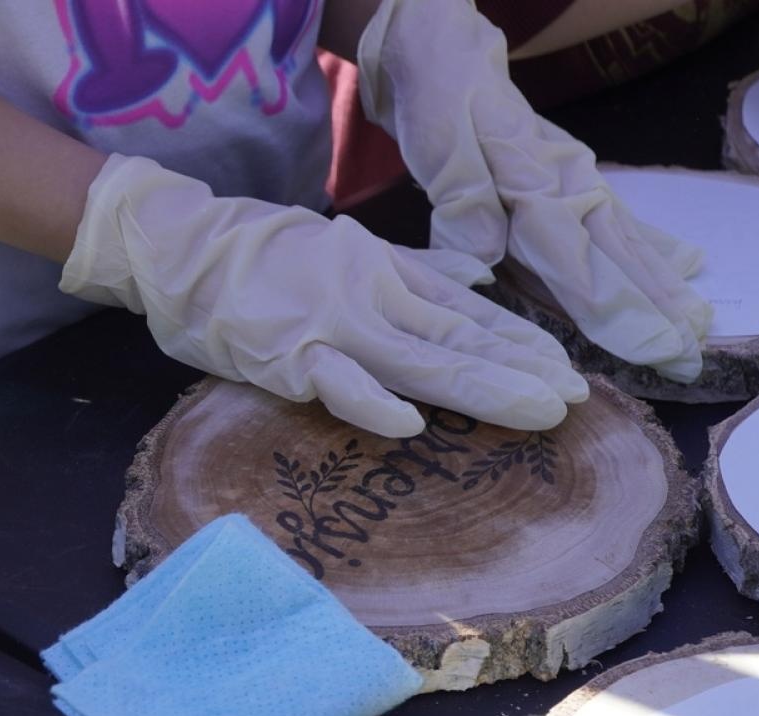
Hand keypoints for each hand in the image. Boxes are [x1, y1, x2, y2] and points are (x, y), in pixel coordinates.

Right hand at [59, 154, 587, 437]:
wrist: (183, 247)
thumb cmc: (261, 253)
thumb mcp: (347, 248)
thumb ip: (412, 268)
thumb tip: (473, 277)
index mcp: (387, 271)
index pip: (467, 311)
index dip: (519, 342)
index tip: (566, 369)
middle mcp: (371, 295)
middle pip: (458, 338)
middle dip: (520, 370)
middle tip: (575, 399)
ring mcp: (331, 325)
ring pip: (419, 360)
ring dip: (481, 387)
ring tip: (536, 411)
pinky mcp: (287, 356)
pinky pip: (337, 384)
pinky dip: (374, 403)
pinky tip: (413, 426)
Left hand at [357, 0, 711, 381]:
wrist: (443, 53)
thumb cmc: (440, 102)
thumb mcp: (441, 145)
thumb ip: (464, 202)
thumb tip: (487, 256)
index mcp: (534, 182)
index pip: (576, 259)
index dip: (610, 308)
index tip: (648, 346)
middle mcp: (567, 186)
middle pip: (615, 258)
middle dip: (652, 310)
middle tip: (689, 354)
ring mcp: (575, 183)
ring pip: (625, 244)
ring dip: (660, 288)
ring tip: (695, 327)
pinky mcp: (569, 182)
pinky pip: (615, 223)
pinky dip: (648, 249)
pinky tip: (683, 268)